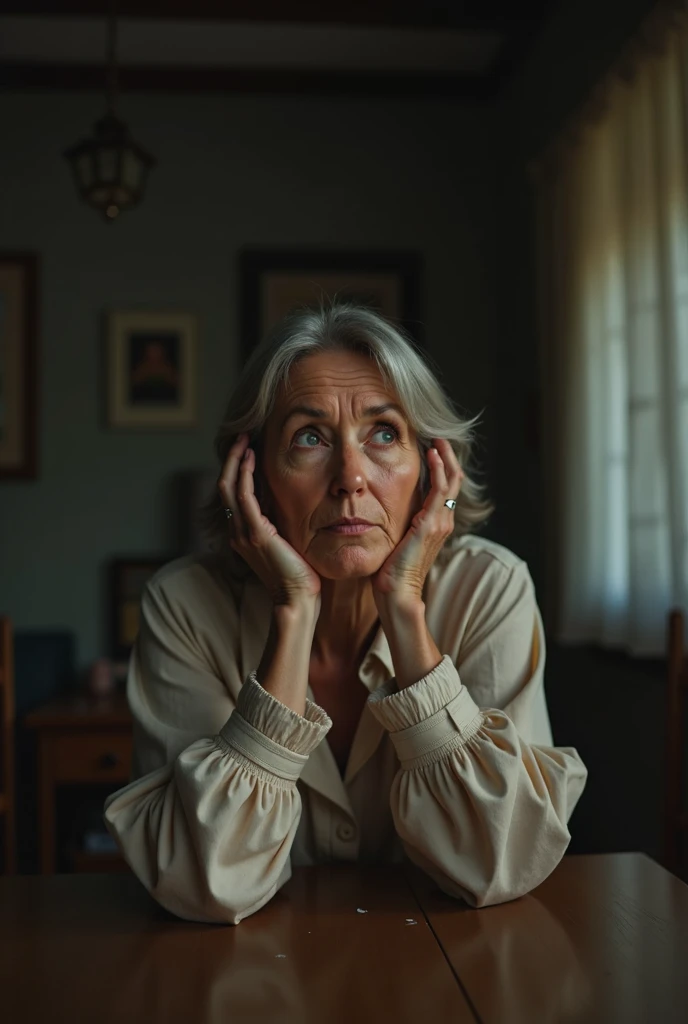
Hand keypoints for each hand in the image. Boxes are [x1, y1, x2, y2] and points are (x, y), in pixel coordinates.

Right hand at [217, 433, 321, 608]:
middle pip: (224, 485)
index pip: (231, 493)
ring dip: (236, 460)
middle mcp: (237, 532)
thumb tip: (287, 499)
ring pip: (229, 487)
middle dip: (231, 459)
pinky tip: (252, 458)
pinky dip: (244, 475)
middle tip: (242, 436)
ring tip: (245, 440)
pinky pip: (244, 497)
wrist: (298, 600)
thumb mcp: (286, 542)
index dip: (235, 469)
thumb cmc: (299, 575)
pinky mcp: (256, 534)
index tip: (247, 448)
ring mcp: (243, 533)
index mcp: (242, 534)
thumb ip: (279, 522)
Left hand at [370, 438, 463, 606]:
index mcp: (436, 525)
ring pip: (451, 481)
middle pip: (454, 481)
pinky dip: (438, 469)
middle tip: (439, 439)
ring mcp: (440, 522)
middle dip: (448, 458)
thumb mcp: (397, 540)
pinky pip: (440, 489)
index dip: (443, 468)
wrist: (397, 594)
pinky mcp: (430, 523)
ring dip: (444, 458)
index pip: (446, 489)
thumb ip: (400, 524)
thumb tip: (385, 510)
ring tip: (436, 440)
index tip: (432, 450)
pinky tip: (431, 455)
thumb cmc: (392, 573)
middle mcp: (443, 521)